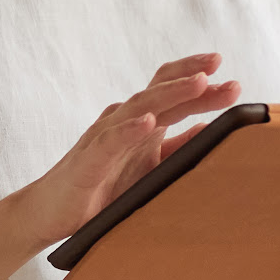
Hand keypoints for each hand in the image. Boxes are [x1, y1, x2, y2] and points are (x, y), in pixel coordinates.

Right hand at [9, 53, 241, 248]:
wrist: (48, 213)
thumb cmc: (97, 190)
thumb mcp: (147, 168)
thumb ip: (176, 149)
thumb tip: (210, 130)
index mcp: (138, 124)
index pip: (169, 92)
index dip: (197, 80)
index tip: (231, 78)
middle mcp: (121, 123)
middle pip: (158, 90)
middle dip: (190, 77)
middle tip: (219, 66)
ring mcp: (103, 139)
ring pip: (138, 108)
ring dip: (170, 94)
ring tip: (198, 83)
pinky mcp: (87, 162)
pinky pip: (109, 142)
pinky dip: (129, 130)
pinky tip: (149, 122)